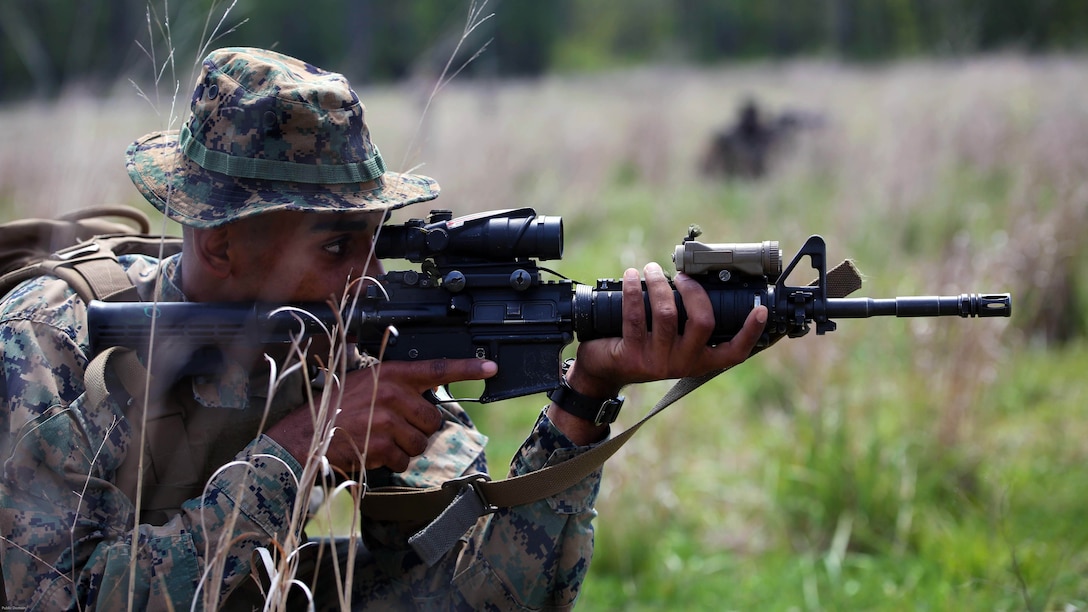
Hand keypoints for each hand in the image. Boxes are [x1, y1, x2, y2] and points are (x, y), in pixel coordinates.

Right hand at [267, 358, 496, 471]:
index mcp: (391, 374)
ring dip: (404, 447)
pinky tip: (371, 451)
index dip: (468, 368)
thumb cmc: (334, 409)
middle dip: (418, 428)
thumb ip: (396, 387)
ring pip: (421, 442)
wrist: (304, 436)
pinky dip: (391, 461)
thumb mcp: (366, 385)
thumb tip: (426, 400)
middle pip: (434, 418)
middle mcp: (393, 393)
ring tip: (378, 439)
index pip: (437, 368)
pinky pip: (404, 459)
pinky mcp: (382, 444)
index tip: (491, 367)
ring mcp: (388, 419)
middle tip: (392, 427)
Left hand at [551, 262, 766, 441]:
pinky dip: (633, 291)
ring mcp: (658, 362)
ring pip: (667, 314)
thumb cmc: (642, 345)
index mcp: (700, 360)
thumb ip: (688, 321)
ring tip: (648, 269)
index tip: (760, 310)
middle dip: (693, 289)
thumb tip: (699, 279)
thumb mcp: (671, 339)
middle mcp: (683, 364)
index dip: (750, 332)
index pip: (734, 352)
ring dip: (658, 284)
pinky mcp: (632, 356)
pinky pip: (635, 317)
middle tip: (680, 274)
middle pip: (702, 322)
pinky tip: (631, 276)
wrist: (603, 370)